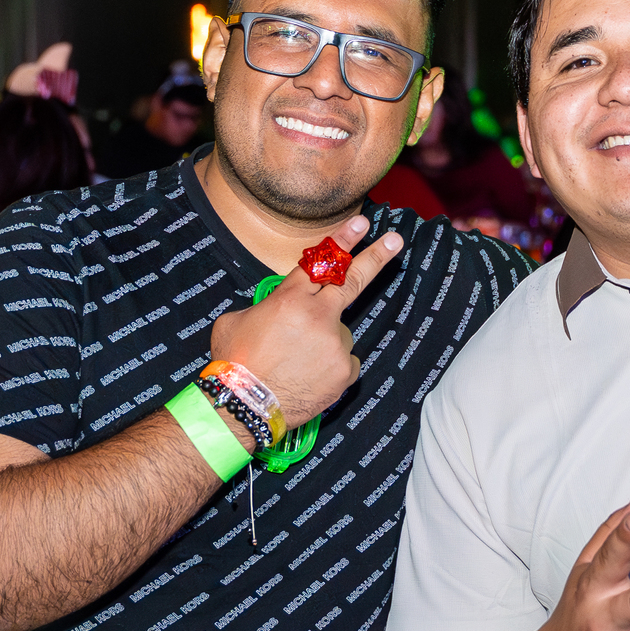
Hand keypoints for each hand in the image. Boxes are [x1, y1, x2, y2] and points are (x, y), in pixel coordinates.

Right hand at [205, 215, 405, 428]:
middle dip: (376, 256)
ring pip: (340, 331)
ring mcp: (335, 342)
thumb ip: (263, 307)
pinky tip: (308, 376)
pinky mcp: (345, 369)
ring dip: (323, 341)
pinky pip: (344, 360)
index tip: (362, 223)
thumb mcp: (235, 320)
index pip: (321, 262)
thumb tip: (273, 310)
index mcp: (289, 299)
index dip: (342, 240)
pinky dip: (331, 366)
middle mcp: (317, 315)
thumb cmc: (234, 363)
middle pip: (352, 279)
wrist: (243, 407)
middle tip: (395, 239)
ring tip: (295, 363)